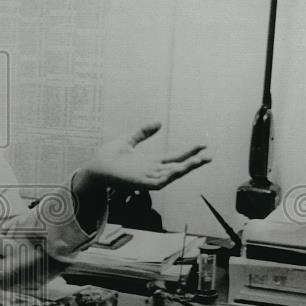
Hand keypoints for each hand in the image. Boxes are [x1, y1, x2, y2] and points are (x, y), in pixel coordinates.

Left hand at [77, 122, 210, 191]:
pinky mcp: (140, 183)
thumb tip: (159, 122)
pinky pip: (159, 181)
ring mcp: (147, 178)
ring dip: (186, 168)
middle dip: (194, 161)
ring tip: (200, 160)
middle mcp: (152, 171)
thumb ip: (143, 132)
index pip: (174, 157)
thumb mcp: (129, 140)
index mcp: (150, 162)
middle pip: (178, 166)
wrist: (94, 167)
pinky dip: (170, 176)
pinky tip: (179, 169)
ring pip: (172, 174)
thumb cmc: (108, 157)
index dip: (189, 151)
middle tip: (210, 155)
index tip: (203, 144)